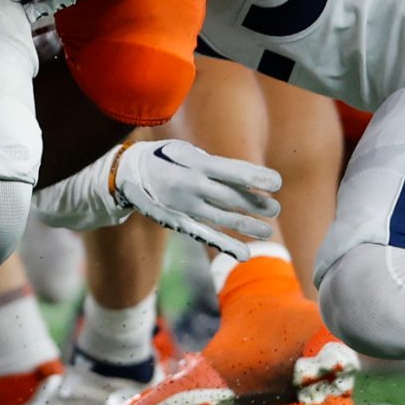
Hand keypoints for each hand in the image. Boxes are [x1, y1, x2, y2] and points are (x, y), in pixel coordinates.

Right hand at [111, 141, 280, 258]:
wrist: (127, 175)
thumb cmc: (165, 158)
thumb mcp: (185, 151)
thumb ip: (212, 164)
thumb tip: (245, 178)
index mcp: (194, 163)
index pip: (231, 171)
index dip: (255, 176)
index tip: (277, 182)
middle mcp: (190, 187)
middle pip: (229, 197)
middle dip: (255, 203)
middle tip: (275, 208)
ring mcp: (184, 207)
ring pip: (221, 218)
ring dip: (246, 226)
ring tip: (267, 231)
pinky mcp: (179, 222)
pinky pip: (205, 234)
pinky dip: (226, 245)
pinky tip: (244, 253)